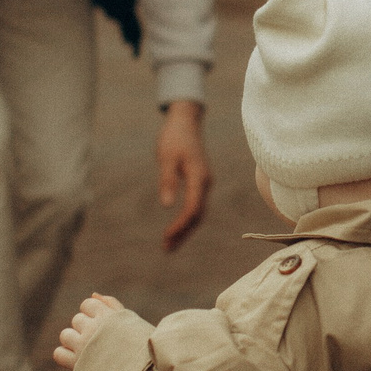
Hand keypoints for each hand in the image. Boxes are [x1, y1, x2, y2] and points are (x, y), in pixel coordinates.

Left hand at [54, 293, 124, 369]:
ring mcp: (83, 347)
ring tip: (89, 352)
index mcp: (108, 316)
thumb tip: (93, 294)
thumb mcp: (131, 321)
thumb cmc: (143, 348)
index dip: (93, 313)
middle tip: (101, 343)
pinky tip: (78, 361)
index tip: (104, 326)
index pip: (87, 304)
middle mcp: (93, 329)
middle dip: (86, 328)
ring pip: (65, 335)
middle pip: (77, 320)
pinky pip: (59, 353)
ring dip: (74, 341)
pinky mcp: (77, 365)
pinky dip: (65, 356)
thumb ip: (112, 305)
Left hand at [157, 101, 210, 252]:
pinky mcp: (199, 182)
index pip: (193, 208)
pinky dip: (186, 219)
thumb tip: (166, 205)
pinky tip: (176, 228)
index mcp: (199, 177)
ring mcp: (204, 183)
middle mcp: (205, 183)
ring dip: (185, 230)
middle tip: (166, 249)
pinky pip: (196, 206)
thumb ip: (167, 180)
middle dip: (183, 233)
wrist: (185, 122)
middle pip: (198, 216)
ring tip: (169, 245)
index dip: (181, 225)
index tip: (166, 236)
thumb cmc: (173, 138)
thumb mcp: (166, 157)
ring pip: (198, 213)